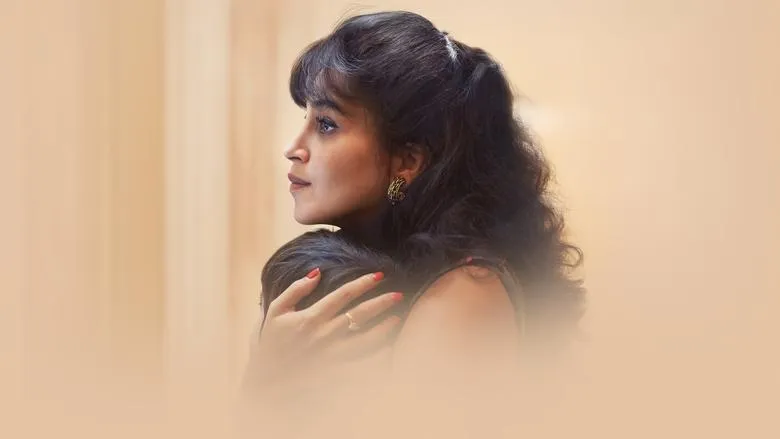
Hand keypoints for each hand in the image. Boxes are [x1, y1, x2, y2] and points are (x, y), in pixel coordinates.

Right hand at [241, 268, 402, 402]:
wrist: (265, 383)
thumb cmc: (270, 344)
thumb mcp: (275, 312)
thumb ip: (295, 289)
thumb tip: (317, 271)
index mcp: (310, 318)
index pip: (344, 294)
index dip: (363, 282)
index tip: (379, 275)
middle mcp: (324, 335)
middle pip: (360, 315)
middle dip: (382, 302)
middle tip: (398, 295)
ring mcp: (331, 356)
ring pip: (366, 341)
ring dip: (384, 329)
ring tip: (397, 319)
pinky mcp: (334, 374)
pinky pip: (362, 365)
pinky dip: (377, 357)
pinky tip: (389, 349)